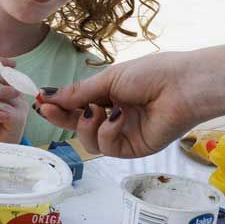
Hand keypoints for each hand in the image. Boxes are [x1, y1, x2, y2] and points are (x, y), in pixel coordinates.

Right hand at [36, 52, 203, 157]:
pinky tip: (118, 118)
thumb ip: (79, 92)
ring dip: (87, 126)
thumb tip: (48, 95)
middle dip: (63, 119)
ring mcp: (124, 135)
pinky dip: (108, 132)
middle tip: (49, 110)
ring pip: (90, 142)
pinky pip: (108, 147)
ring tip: (98, 111)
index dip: (60, 107)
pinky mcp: (134, 148)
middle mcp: (116, 117)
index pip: (78, 106)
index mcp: (111, 97)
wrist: (183, 86)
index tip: (42, 102)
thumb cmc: (152, 75)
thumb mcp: (109, 79)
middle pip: (79, 126)